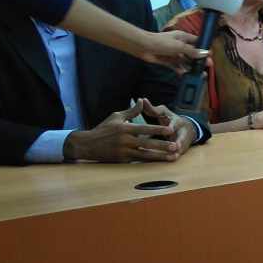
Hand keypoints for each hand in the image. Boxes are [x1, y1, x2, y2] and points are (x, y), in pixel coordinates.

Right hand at [63, 102, 178, 162]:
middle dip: (162, 146)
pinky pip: (138, 161)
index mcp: (124, 128)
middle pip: (147, 144)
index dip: (158, 130)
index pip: (145, 128)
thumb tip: (142, 100)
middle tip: (176, 147)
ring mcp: (123, 152)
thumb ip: (131, 111)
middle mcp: (124, 140)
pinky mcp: (122, 160)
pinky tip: (160, 162)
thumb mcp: (116, 117)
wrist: (87, 145)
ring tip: (172, 158)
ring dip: (159, 157)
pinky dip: (150, 161)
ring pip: (145, 155)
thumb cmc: (103, 129)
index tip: (171, 130)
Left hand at [138, 98, 197, 153]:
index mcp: (176, 121)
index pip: (175, 123)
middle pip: (181, 138)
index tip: (170, 129)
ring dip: (177, 152)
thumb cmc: (170, 119)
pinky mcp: (182, 150)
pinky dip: (174, 157)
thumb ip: (152, 109)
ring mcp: (183, 141)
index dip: (172, 127)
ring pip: (181, 148)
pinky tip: (170, 161)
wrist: (187, 128)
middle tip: (176, 147)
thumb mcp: (163, 113)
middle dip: (179, 142)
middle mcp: (182, 132)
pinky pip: (177, 154)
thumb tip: (142, 100)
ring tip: (173, 156)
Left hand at [139, 30, 206, 73]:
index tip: (210, 56)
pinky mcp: (167, 61)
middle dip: (199, 60)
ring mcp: (173, 53)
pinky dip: (181, 70)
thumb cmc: (161, 42)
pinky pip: (176, 66)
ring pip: (185, 61)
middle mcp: (180, 45)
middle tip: (207, 67)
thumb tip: (206, 53)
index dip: (204, 48)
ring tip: (198, 74)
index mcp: (183, 37)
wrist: (143, 46)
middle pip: (192, 53)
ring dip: (190, 66)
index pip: (197, 42)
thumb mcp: (179, 46)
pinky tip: (185, 75)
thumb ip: (192, 51)